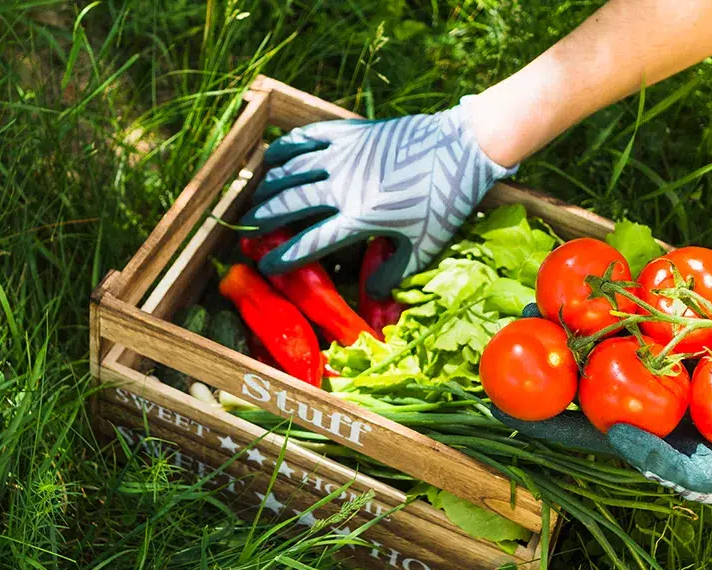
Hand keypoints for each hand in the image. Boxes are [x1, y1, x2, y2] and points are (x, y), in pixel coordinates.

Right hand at [240, 98, 515, 297]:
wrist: (461, 147)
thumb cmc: (445, 200)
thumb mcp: (425, 245)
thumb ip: (397, 271)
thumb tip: (375, 293)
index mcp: (359, 218)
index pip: (310, 243)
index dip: (284, 256)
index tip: (266, 265)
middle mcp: (343, 186)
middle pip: (291, 203)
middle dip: (265, 217)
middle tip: (250, 228)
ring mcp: (345, 155)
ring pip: (292, 169)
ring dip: (270, 184)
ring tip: (257, 195)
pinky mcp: (351, 132)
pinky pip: (308, 137)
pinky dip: (287, 147)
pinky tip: (274, 155)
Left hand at [489, 304, 711, 521]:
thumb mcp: (688, 474)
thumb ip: (651, 456)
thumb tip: (611, 434)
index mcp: (615, 432)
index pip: (563, 423)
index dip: (530, 412)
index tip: (492, 401)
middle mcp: (622, 404)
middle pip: (574, 373)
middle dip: (543, 348)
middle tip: (519, 320)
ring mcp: (644, 381)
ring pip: (601, 346)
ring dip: (575, 321)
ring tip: (547, 296)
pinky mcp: (671, 362)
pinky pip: (642, 333)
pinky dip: (624, 310)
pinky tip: (610, 286)